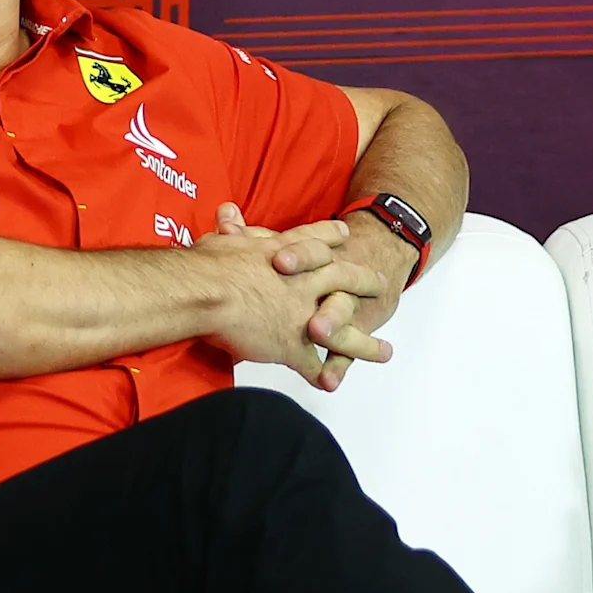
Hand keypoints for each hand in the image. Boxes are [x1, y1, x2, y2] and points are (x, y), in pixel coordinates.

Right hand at [198, 207, 392, 391]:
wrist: (207, 292)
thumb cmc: (211, 265)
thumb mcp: (223, 239)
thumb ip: (232, 229)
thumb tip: (228, 210)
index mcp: (287, 254)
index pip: (316, 241)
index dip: (331, 237)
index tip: (345, 234)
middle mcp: (304, 283)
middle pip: (344, 279)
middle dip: (365, 282)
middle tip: (381, 284)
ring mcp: (303, 316)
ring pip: (343, 331)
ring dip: (365, 344)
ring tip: (385, 351)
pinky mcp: (292, 346)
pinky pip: (313, 365)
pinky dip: (323, 375)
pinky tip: (330, 382)